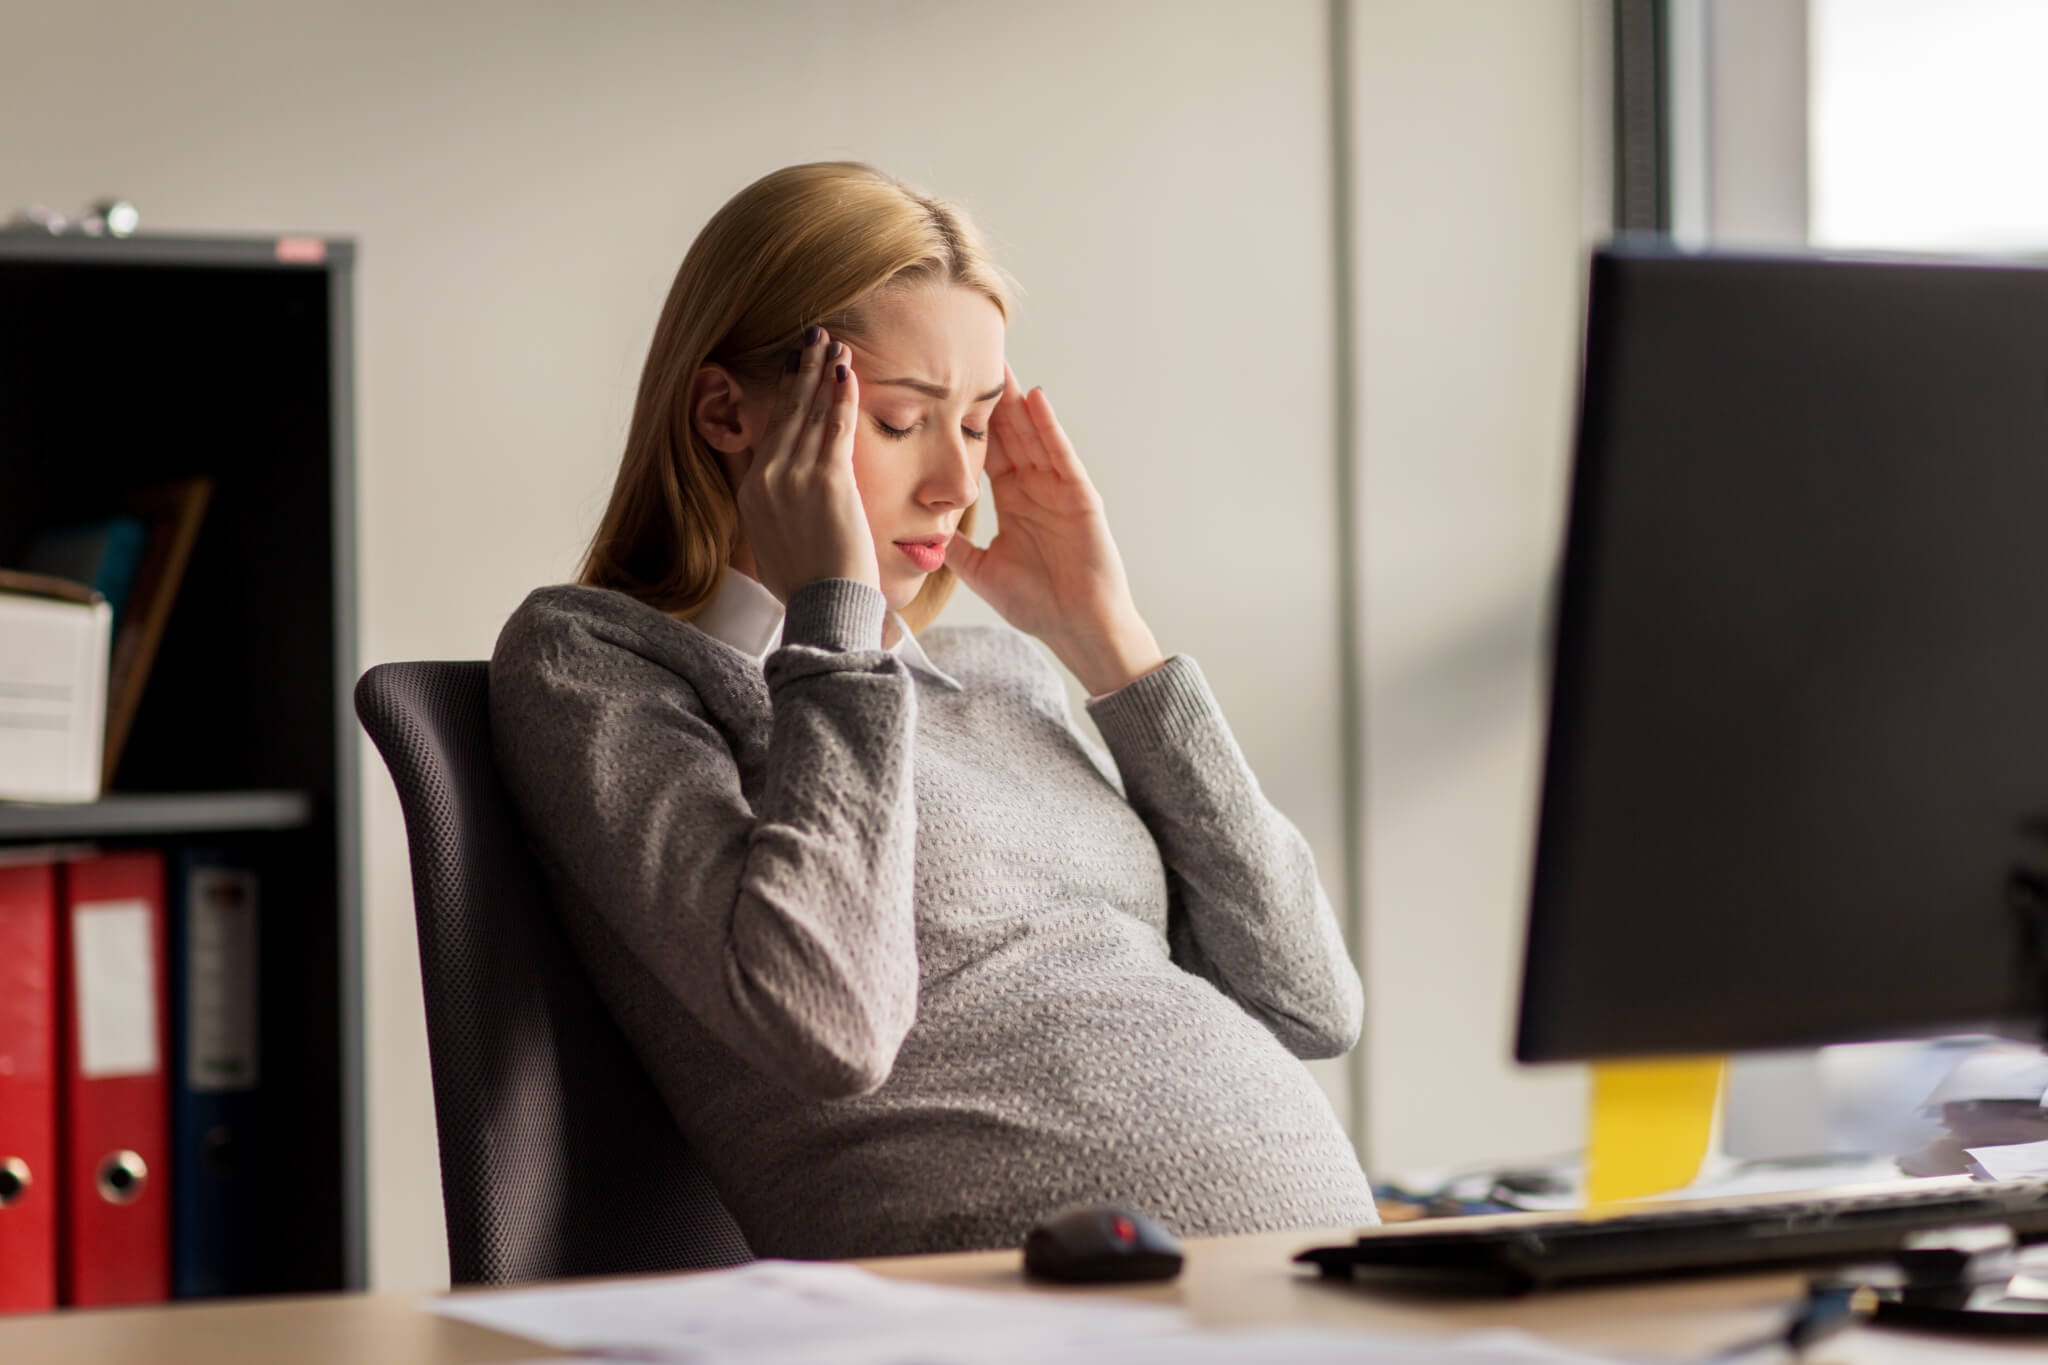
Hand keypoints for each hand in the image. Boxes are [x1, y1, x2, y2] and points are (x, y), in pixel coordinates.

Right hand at [731, 327, 879, 602]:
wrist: (825, 609)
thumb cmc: (810, 588)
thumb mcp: (777, 547)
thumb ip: (778, 514)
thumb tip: (785, 507)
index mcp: (751, 494)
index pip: (768, 433)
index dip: (782, 397)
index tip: (793, 370)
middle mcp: (766, 479)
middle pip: (784, 413)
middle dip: (799, 370)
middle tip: (811, 336)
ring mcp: (793, 479)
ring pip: (809, 413)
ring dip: (821, 372)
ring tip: (831, 343)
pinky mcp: (827, 482)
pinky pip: (835, 428)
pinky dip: (841, 396)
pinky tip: (847, 373)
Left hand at [944, 364, 1163, 694]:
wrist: (1077, 629)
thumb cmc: (1038, 605)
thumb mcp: (982, 572)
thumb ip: (955, 548)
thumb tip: (917, 532)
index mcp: (1012, 501)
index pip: (985, 451)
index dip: (965, 422)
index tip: (943, 392)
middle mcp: (1035, 488)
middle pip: (1008, 433)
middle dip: (989, 398)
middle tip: (968, 358)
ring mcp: (1059, 489)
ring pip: (1033, 435)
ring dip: (1016, 400)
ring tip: (998, 364)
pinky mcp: (1081, 496)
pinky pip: (1061, 455)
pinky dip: (1049, 427)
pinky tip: (1035, 399)